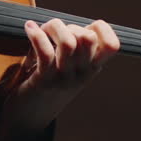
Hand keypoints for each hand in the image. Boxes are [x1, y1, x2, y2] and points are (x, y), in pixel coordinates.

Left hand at [0, 18, 120, 140]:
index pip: (113, 45)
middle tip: (51, 33)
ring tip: (39, 29)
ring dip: (52, 28)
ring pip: (68, 42)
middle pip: (87, 37)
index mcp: (92, 68)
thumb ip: (73, 48)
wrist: (28, 117)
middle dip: (68, 26)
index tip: (82, 27)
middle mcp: (83, 74)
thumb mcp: (67, 67)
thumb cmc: (45, 83)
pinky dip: (36, 35)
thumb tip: (65, 24)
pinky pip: (45, 52)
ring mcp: (64, 78)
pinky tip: (29, 27)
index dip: (101, 28)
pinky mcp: (44, 81)